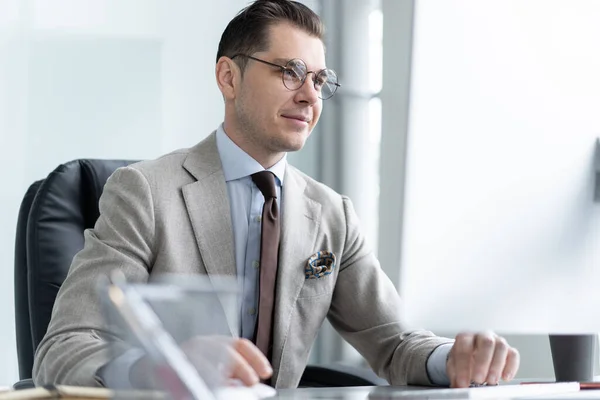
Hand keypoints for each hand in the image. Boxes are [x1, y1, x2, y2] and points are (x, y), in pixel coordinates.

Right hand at [131, 337, 271, 387]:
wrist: (151, 372)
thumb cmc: (191, 372)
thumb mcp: (215, 370)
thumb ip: (234, 377)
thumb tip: (256, 389)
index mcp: (215, 343)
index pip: (240, 344)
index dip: (255, 357)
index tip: (266, 373)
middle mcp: (201, 344)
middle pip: (225, 351)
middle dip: (241, 368)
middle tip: (251, 383)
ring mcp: (184, 354)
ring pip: (206, 363)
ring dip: (219, 379)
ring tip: (225, 390)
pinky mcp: (168, 365)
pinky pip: (186, 374)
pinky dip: (198, 383)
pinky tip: (203, 390)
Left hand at [446, 332, 519, 387]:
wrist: (472, 354)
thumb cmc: (464, 359)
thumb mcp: (455, 366)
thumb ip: (455, 375)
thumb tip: (457, 388)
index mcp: (466, 337)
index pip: (464, 347)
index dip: (463, 366)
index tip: (462, 382)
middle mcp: (482, 336)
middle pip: (486, 342)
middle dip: (482, 362)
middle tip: (478, 380)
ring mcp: (497, 341)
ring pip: (501, 347)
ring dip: (496, 365)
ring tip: (491, 381)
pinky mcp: (508, 349)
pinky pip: (513, 355)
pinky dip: (511, 367)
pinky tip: (505, 378)